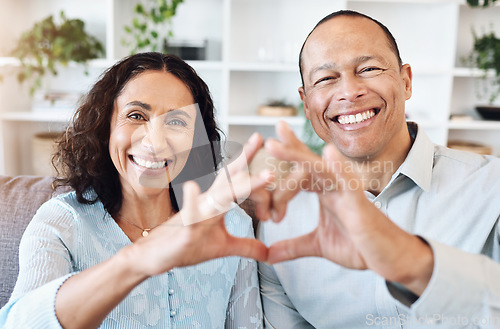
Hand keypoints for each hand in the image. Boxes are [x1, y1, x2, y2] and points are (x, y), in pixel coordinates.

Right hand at [124, 132, 272, 277]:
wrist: (152, 257)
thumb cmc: (185, 248)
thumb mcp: (222, 248)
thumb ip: (246, 246)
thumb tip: (268, 253)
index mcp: (215, 203)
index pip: (234, 178)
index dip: (248, 161)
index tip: (261, 141)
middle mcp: (207, 203)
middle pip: (229, 177)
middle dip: (245, 158)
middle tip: (259, 138)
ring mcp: (197, 214)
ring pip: (219, 196)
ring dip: (237, 186)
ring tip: (254, 175)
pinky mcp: (185, 229)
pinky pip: (190, 214)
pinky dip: (191, 201)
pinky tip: (192, 187)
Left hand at [263, 121, 433, 294]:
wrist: (390, 258)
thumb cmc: (360, 246)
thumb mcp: (319, 246)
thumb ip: (293, 247)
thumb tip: (268, 255)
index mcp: (325, 193)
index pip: (302, 172)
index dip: (286, 160)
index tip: (267, 150)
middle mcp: (335, 188)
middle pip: (309, 164)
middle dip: (291, 149)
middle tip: (272, 133)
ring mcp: (347, 194)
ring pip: (321, 170)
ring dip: (298, 156)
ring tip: (277, 142)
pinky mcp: (360, 205)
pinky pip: (349, 183)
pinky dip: (339, 168)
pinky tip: (328, 153)